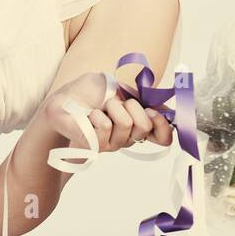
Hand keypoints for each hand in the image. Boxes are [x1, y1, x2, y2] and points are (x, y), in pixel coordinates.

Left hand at [39, 72, 173, 152]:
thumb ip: (145, 99)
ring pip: (127, 124)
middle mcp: (127, 138)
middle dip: (132, 106)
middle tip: (115, 103)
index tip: (152, 111)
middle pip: (146, 127)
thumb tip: (170, 110)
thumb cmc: (90, 93)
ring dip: (112, 107)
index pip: (163, 137)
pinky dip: (96, 113)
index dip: (163, 125)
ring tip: (100, 107)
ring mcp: (111, 144)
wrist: (64, 99)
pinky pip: (106, 125)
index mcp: (136, 125)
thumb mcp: (122, 89)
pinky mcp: (95, 146)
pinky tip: (88, 116)